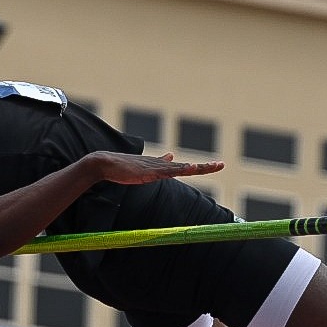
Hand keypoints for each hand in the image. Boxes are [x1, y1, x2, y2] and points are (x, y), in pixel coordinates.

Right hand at [89, 151, 224, 185]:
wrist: (105, 163)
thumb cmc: (122, 167)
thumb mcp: (143, 168)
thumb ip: (157, 164)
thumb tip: (170, 155)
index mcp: (160, 166)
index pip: (183, 167)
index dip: (199, 167)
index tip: (215, 165)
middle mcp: (161, 165)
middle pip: (188, 167)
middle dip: (205, 167)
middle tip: (221, 165)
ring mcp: (155, 168)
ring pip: (181, 168)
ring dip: (197, 168)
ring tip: (213, 166)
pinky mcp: (148, 171)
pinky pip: (168, 171)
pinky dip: (180, 169)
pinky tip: (190, 168)